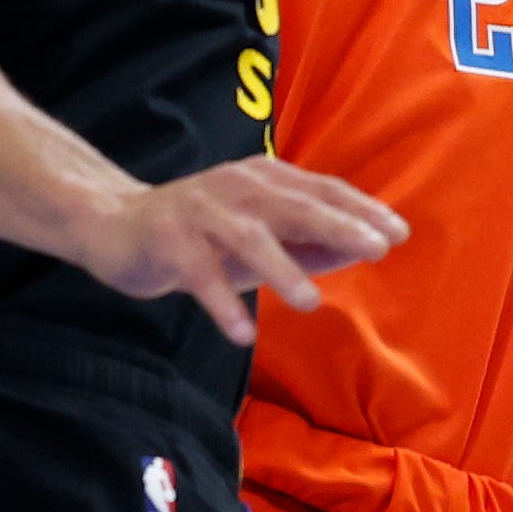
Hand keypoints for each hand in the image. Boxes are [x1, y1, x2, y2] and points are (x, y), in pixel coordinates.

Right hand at [82, 155, 408, 343]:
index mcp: (263, 179)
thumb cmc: (200, 234)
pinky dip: (222, 302)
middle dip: (338, 226)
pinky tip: (242, 333)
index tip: (398, 233)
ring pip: (247, 236)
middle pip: (293, 205)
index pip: (321, 189)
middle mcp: (235, 187)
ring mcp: (200, 212)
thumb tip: (360, 250)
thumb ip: (307, 242)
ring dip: (281, 267)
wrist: (114, 225)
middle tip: (377, 249)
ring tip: (310, 302)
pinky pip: (199, 273)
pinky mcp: (168, 240)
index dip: (360, 209)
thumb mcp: (258, 235)